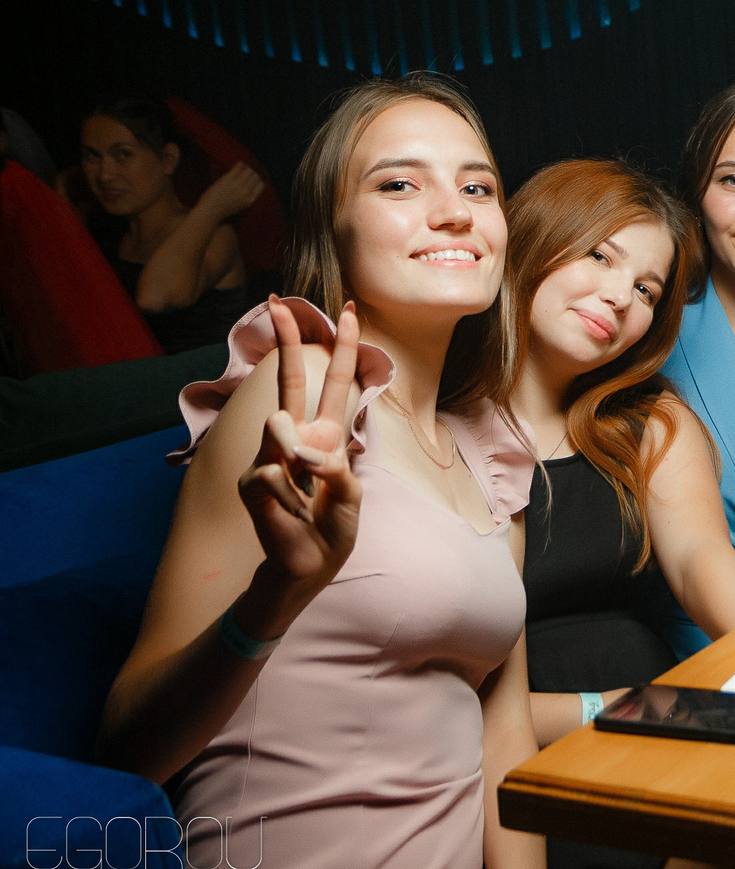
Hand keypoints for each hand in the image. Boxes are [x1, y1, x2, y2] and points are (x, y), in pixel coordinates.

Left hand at [200, 162, 265, 219]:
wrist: (209, 211)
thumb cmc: (222, 209)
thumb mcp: (240, 206)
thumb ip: (246, 196)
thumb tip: (250, 184)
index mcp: (250, 200)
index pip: (261, 185)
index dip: (257, 180)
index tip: (253, 177)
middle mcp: (246, 192)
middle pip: (255, 176)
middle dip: (252, 173)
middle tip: (247, 170)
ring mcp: (237, 185)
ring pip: (249, 171)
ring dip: (246, 167)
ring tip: (242, 166)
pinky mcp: (228, 180)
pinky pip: (238, 168)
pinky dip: (240, 165)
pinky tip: (239, 164)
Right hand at [236, 295, 362, 604]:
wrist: (307, 564)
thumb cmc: (330, 527)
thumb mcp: (350, 495)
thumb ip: (335, 469)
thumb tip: (304, 452)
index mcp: (326, 436)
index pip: (335, 384)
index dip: (343, 349)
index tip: (350, 312)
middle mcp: (295, 439)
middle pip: (288, 381)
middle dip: (285, 341)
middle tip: (277, 303)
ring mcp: (268, 456)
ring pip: (279, 427)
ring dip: (299, 460)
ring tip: (306, 495)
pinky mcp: (250, 480)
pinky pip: (272, 474)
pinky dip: (290, 496)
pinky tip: (292, 513)